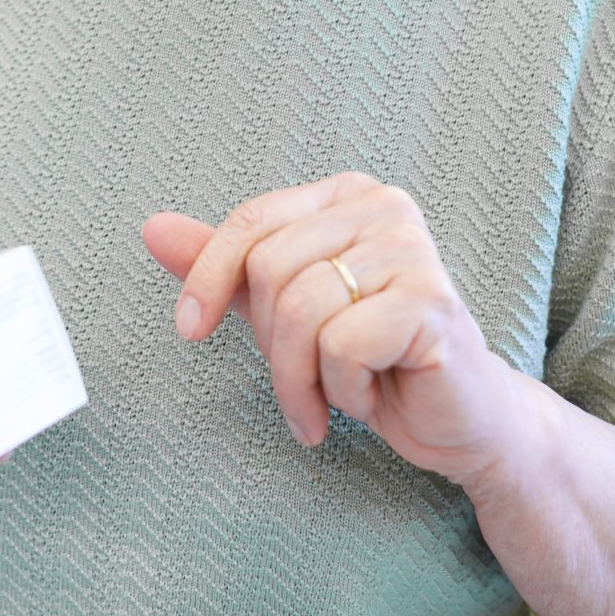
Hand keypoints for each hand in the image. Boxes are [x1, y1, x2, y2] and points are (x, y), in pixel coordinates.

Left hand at [145, 174, 531, 487]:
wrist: (461, 420)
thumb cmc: (374, 360)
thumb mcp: (286, 309)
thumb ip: (227, 266)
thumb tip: (153, 228)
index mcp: (347, 195)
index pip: (251, 223)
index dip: (207, 278)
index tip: (188, 330)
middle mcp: (384, 208)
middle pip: (271, 269)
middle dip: (273, 344)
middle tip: (306, 381)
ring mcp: (413, 250)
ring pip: (301, 309)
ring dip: (304, 378)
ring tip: (336, 396)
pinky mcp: (432, 302)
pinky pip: (342, 345)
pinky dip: (344, 389)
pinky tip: (374, 395)